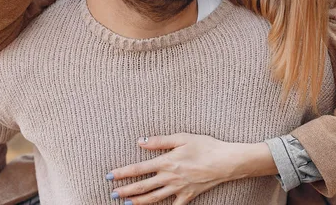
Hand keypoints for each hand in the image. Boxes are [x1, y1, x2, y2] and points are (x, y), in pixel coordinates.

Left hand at [108, 133, 277, 204]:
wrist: (225, 161)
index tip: (110, 176)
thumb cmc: (205, 146)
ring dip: (138, 202)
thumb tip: (140, 142)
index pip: (138, 169)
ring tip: (126, 204)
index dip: (122, 173)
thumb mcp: (182, 137)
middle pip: (142, 187)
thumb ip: (159, 141)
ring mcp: (178, 189)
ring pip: (153, 199)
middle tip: (112, 194)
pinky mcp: (188, 196)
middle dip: (125, 191)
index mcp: (166, 161)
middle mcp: (169, 177)